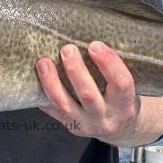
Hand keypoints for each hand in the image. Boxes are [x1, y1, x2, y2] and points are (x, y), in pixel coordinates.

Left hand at [36, 42, 162, 146]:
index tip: (95, 44)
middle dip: (75, 70)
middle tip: (67, 48)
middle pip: (88, 95)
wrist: (120, 129)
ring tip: (43, 62)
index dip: (109, 63)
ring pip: (64, 105)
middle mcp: (106, 119)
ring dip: (52, 82)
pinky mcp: (69, 126)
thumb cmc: (122, 98)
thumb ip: (116, 68)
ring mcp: (85, 126)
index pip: (121, 84)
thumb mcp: (127, 87)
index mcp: (126, 106)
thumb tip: (92, 33)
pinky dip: (42, 93)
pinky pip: (52, 110)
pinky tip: (34, 78)